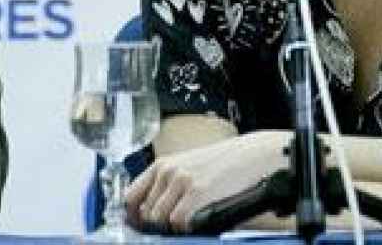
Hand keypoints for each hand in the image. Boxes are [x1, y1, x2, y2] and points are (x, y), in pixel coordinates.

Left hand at [125, 130, 287, 232]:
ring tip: (186, 223)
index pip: (131, 196)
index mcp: (162, 164)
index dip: (133, 216)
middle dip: (156, 224)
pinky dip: (184, 227)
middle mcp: (168, 171)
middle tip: (170, 227)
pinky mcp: (198, 191)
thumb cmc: (222, 162)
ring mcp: (182, 180)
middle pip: (146, 212)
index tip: (140, 225)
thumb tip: (151, 211)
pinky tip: (195, 222)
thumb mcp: (188, 166)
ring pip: (159, 219)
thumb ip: (168, 184)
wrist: (250, 154)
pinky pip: (178, 221)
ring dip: (170, 227)